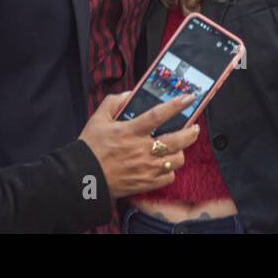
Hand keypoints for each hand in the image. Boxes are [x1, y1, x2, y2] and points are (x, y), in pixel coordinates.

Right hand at [78, 93, 198, 198]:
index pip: (159, 115)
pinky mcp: (146, 183)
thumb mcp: (98, 119)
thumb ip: (114, 102)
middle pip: (177, 140)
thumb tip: (130, 94)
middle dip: (191, 133)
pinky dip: (170, 171)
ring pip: (176, 160)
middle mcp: (142, 150)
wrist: (83, 178)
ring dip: (180, 152)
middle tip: (194, 128)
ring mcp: (146, 168)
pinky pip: (168, 177)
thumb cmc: (90, 148)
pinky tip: (165, 165)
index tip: (188, 98)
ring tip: (178, 147)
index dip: (176, 105)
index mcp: (131, 131)